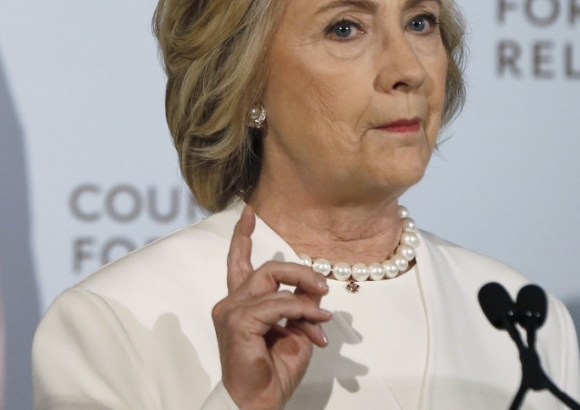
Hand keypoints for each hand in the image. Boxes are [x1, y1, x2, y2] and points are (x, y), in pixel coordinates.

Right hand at [212, 205, 331, 408]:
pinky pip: (278, 303)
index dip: (243, 236)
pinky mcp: (238, 321)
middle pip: (269, 266)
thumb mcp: (295, 329)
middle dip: (300, 271)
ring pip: (273, 279)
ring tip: (323, 311)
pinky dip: (302, 310)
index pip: (239, 261)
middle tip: (324, 287)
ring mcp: (231, 310)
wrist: (260, 401)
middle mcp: (232, 302)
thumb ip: (300, 304)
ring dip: (306, 292)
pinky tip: (316, 322)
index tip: (249, 212)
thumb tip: (315, 287)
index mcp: (242, 302)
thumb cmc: (275, 370)